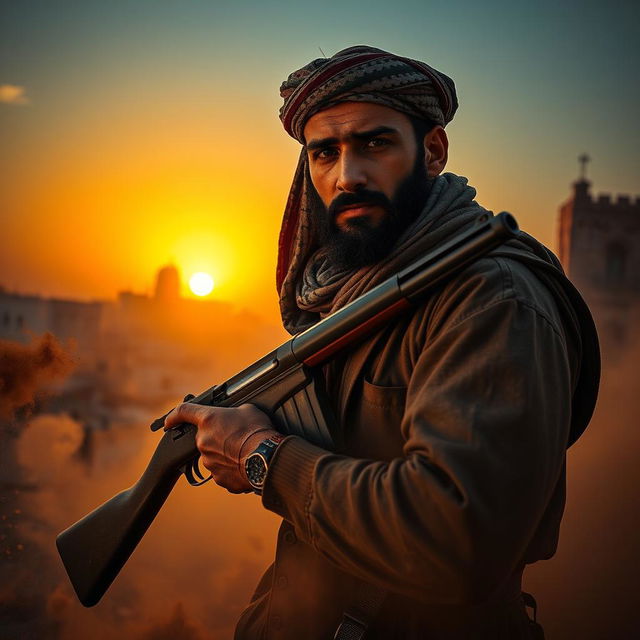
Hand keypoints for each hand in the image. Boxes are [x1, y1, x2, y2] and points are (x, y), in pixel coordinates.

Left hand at [163, 403, 279, 492]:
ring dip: (224, 454)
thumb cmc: (258, 431)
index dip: (174, 416)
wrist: (266, 458)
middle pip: (204, 438)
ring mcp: (209, 462)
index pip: (184, 412)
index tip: (168, 423)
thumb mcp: (247, 410)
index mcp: (208, 420)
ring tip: (244, 452)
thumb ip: (233, 412)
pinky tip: (245, 463)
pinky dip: (231, 468)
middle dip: (217, 438)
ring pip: (213, 457)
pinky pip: (222, 472)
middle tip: (235, 437)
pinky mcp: (219, 478)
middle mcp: (203, 441)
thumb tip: (234, 417)